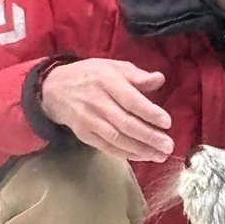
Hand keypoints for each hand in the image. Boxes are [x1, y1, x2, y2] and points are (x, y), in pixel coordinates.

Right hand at [40, 59, 173, 162]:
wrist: (55, 89)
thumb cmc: (91, 76)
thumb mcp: (112, 67)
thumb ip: (137, 75)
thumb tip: (160, 79)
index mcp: (107, 81)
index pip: (130, 100)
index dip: (149, 113)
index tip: (167, 123)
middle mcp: (97, 102)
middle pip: (126, 123)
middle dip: (149, 137)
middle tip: (168, 146)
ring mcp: (89, 120)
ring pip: (118, 139)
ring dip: (141, 150)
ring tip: (160, 155)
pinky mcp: (85, 134)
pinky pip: (108, 147)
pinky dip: (126, 154)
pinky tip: (143, 156)